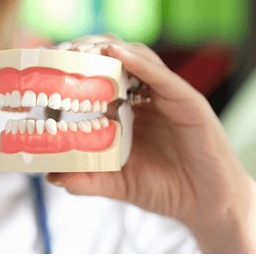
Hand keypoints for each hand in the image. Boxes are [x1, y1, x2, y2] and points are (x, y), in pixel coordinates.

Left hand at [46, 35, 255, 252]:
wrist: (208, 206)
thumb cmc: (165, 189)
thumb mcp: (118, 184)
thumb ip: (88, 179)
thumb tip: (52, 176)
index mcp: (128, 111)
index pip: (98, 78)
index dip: (74, 68)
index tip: (47, 66)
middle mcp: (146, 98)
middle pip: (115, 59)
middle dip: (87, 50)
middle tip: (60, 51)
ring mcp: (167, 97)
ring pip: (137, 58)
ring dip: (108, 49)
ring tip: (82, 48)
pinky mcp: (189, 103)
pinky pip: (162, 77)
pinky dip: (139, 62)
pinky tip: (118, 55)